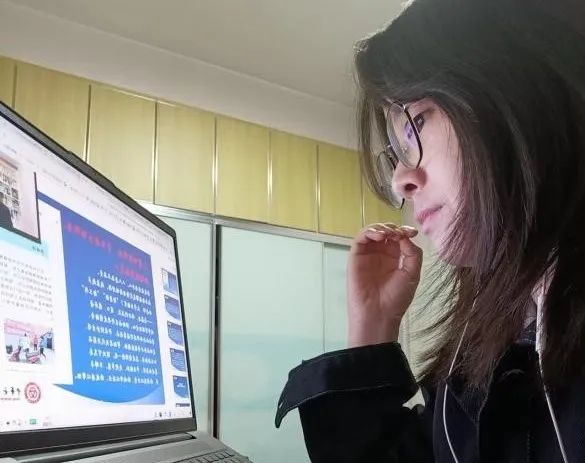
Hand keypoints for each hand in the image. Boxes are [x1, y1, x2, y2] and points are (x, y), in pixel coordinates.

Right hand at [347, 223, 422, 346]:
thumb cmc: (396, 298)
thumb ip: (413, 253)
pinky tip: (379, 236)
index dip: (405, 231)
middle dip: (394, 228)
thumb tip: (406, 236)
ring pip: (372, 231)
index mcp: (395, 257)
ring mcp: (368, 254)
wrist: (379, 314)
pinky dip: (369, 231)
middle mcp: (380, 253)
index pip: (399, 237)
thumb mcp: (413, 274)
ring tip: (389, 234)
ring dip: (381, 227)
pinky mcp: (356, 256)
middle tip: (399, 234)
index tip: (412, 232)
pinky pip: (360, 238)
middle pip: (386, 230)